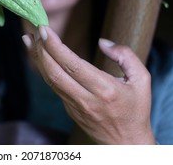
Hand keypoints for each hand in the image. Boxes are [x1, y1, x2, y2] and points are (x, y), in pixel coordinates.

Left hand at [22, 26, 155, 144]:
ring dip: (37, 58)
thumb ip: (125, 56)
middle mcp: (86, 99)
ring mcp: (75, 106)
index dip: (55, 47)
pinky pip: (53, 86)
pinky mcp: (69, 109)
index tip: (44, 30)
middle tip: (35, 30)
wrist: (126, 143)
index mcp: (105, 90)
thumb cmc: (136, 109)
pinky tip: (39, 56)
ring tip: (29, 39)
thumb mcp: (142, 80)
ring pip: (50, 79)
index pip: (73, 65)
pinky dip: (43, 68)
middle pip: (55, 72)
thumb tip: (102, 42)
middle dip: (41, 49)